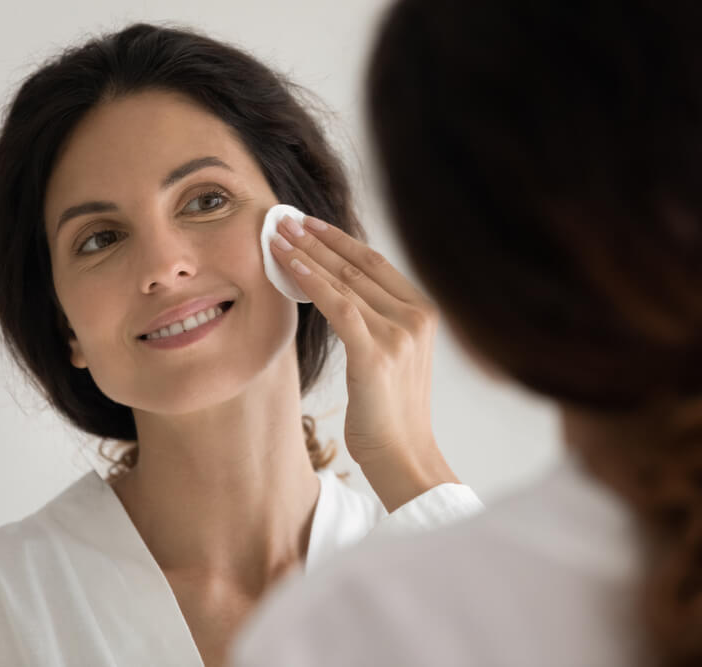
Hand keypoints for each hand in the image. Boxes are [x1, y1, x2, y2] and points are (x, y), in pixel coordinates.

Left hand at [271, 215, 458, 510]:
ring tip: (278, 236)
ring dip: (307, 254)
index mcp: (424, 313)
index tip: (311, 224)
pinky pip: (338, 306)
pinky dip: (312, 281)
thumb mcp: (394, 358)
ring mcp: (399, 333)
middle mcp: (415, 317)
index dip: (340, 240)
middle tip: (285, 219)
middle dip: (318, 239)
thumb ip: (378, 323)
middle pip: (358, 266)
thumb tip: (340, 294)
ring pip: (345, 281)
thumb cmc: (392, 414)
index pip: (376, 264)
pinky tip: (289, 266)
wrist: (405, 456)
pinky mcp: (376, 353)